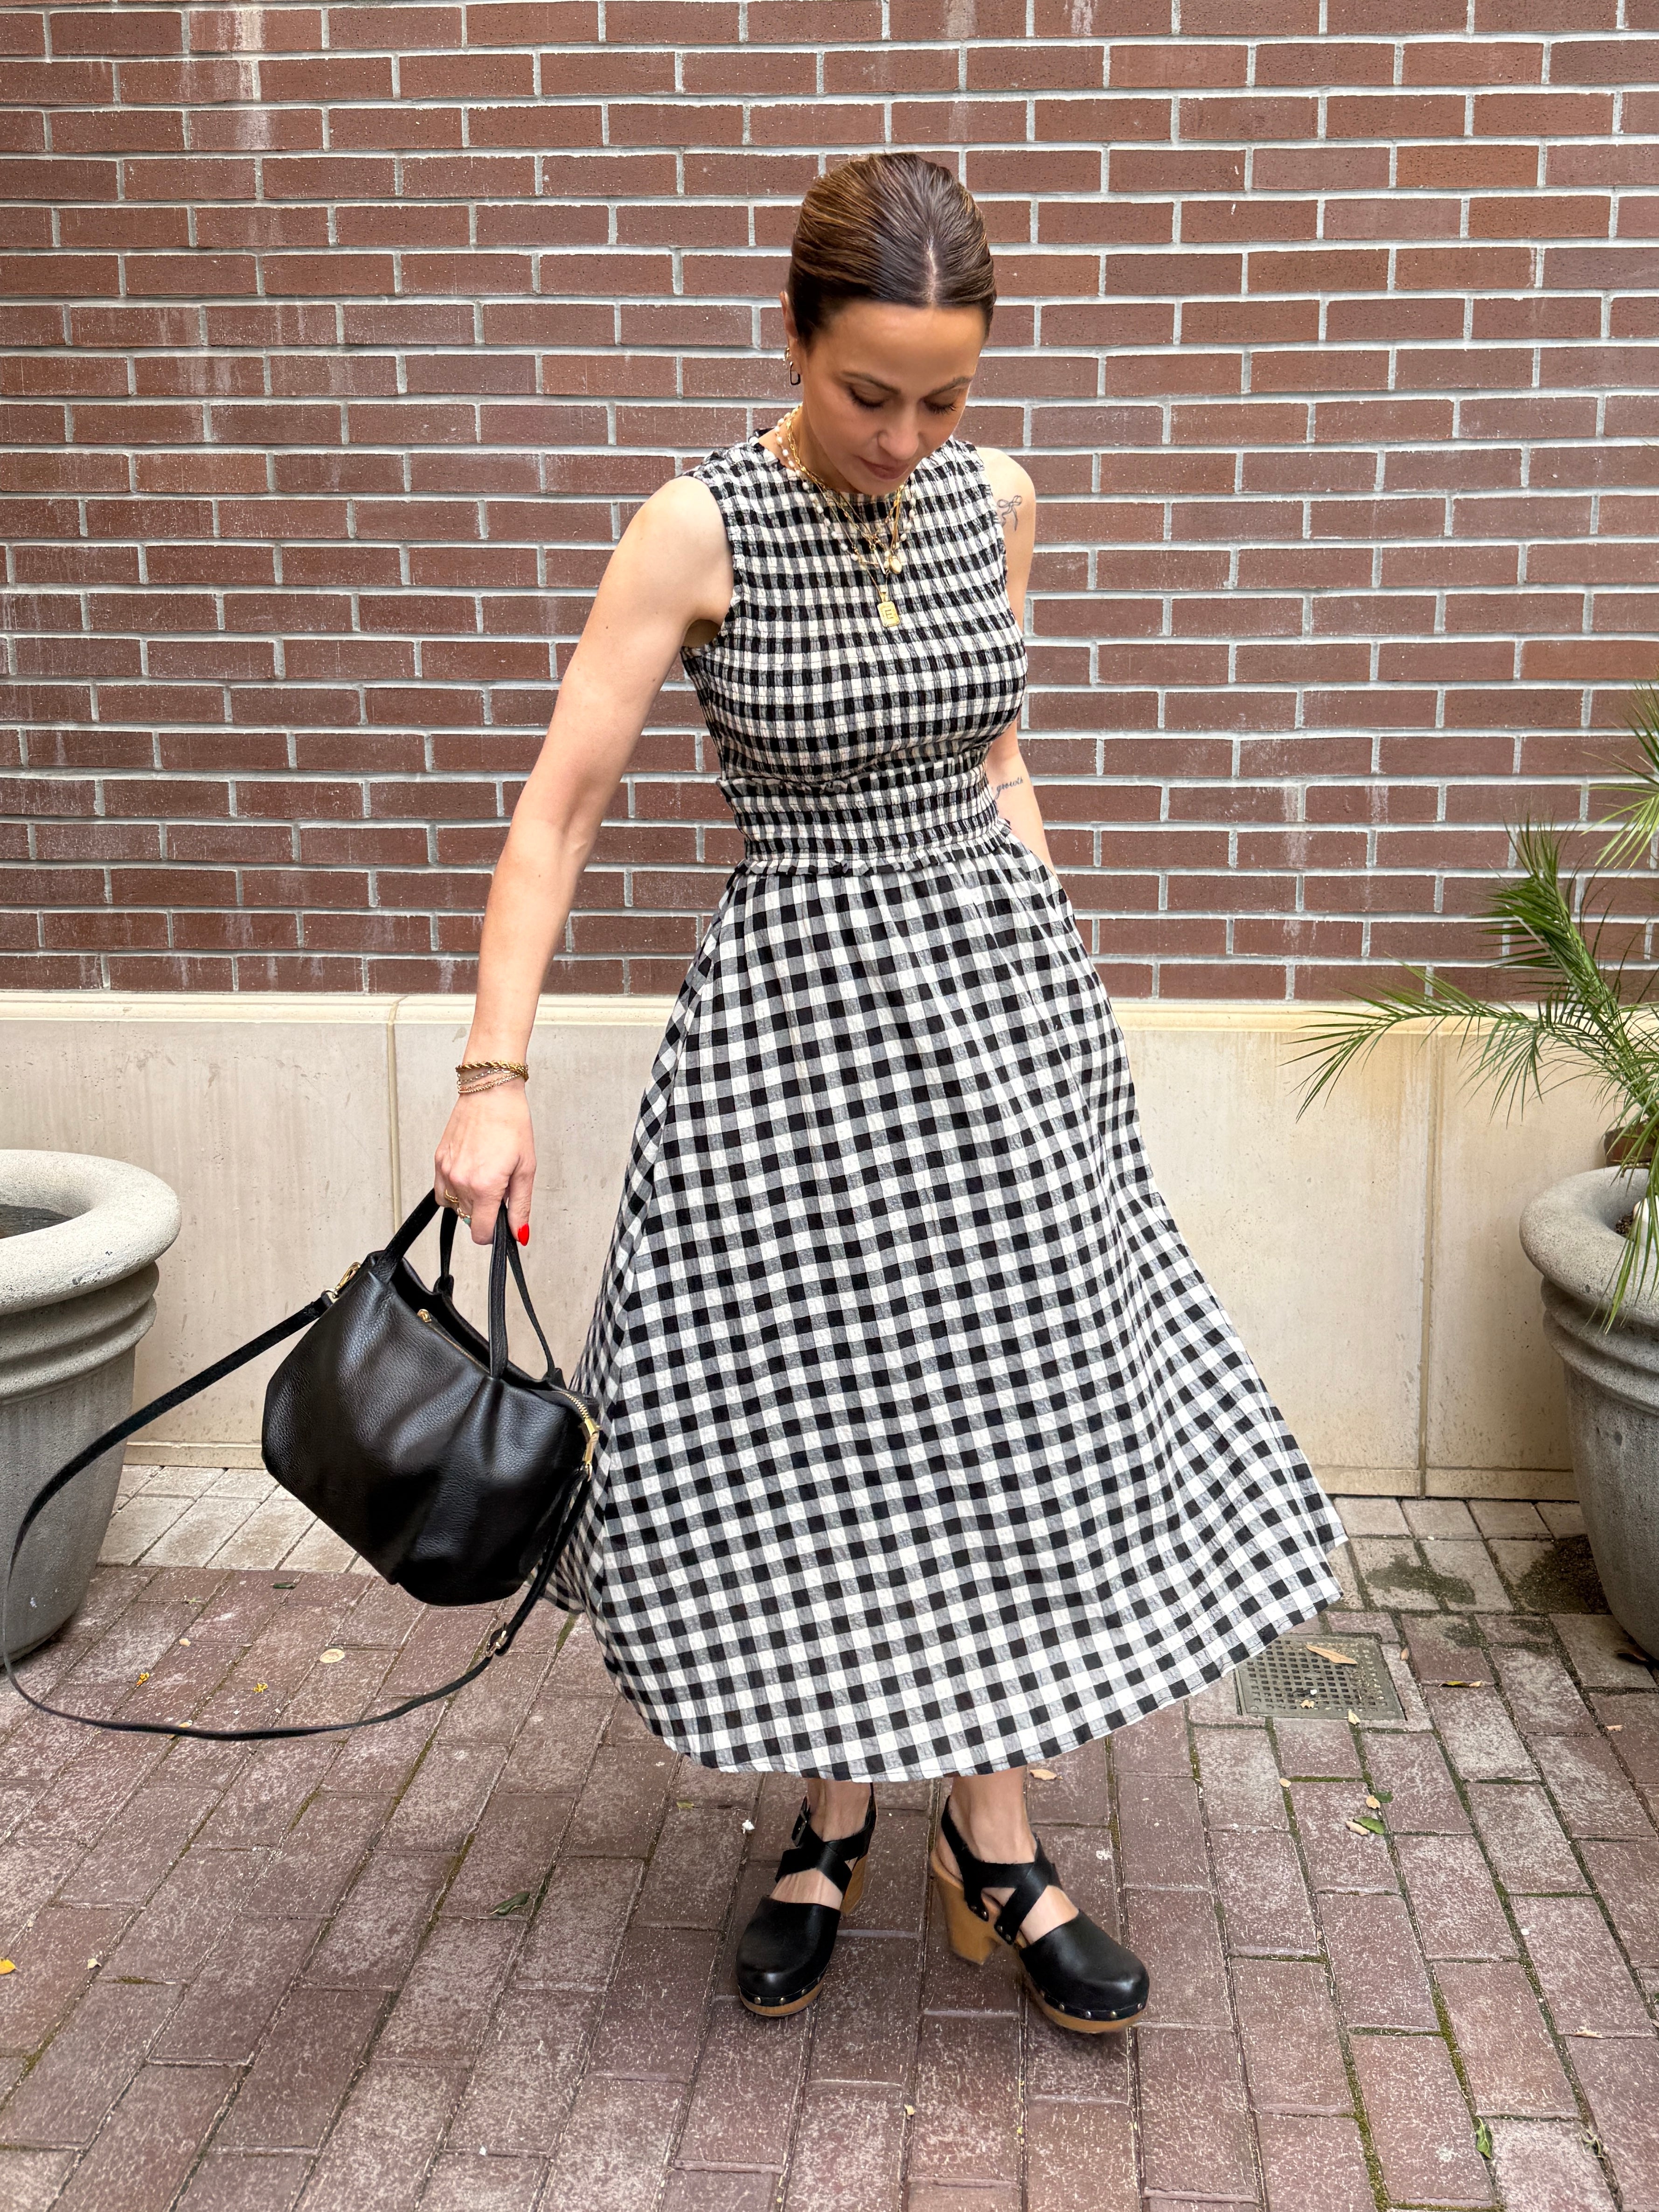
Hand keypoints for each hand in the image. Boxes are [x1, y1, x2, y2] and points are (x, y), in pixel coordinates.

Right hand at [434, 1081, 534, 1247]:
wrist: (491, 1092)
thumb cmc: (511, 1123)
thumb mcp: (526, 1168)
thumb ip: (520, 1206)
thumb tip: (520, 1234)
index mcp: (485, 1186)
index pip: (481, 1233)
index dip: (493, 1234)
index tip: (501, 1224)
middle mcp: (461, 1181)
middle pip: (470, 1220)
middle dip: (486, 1211)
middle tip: (500, 1187)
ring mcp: (446, 1171)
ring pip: (455, 1206)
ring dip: (470, 1201)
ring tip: (485, 1177)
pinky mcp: (438, 1160)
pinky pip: (441, 1192)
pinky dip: (454, 1191)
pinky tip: (468, 1175)